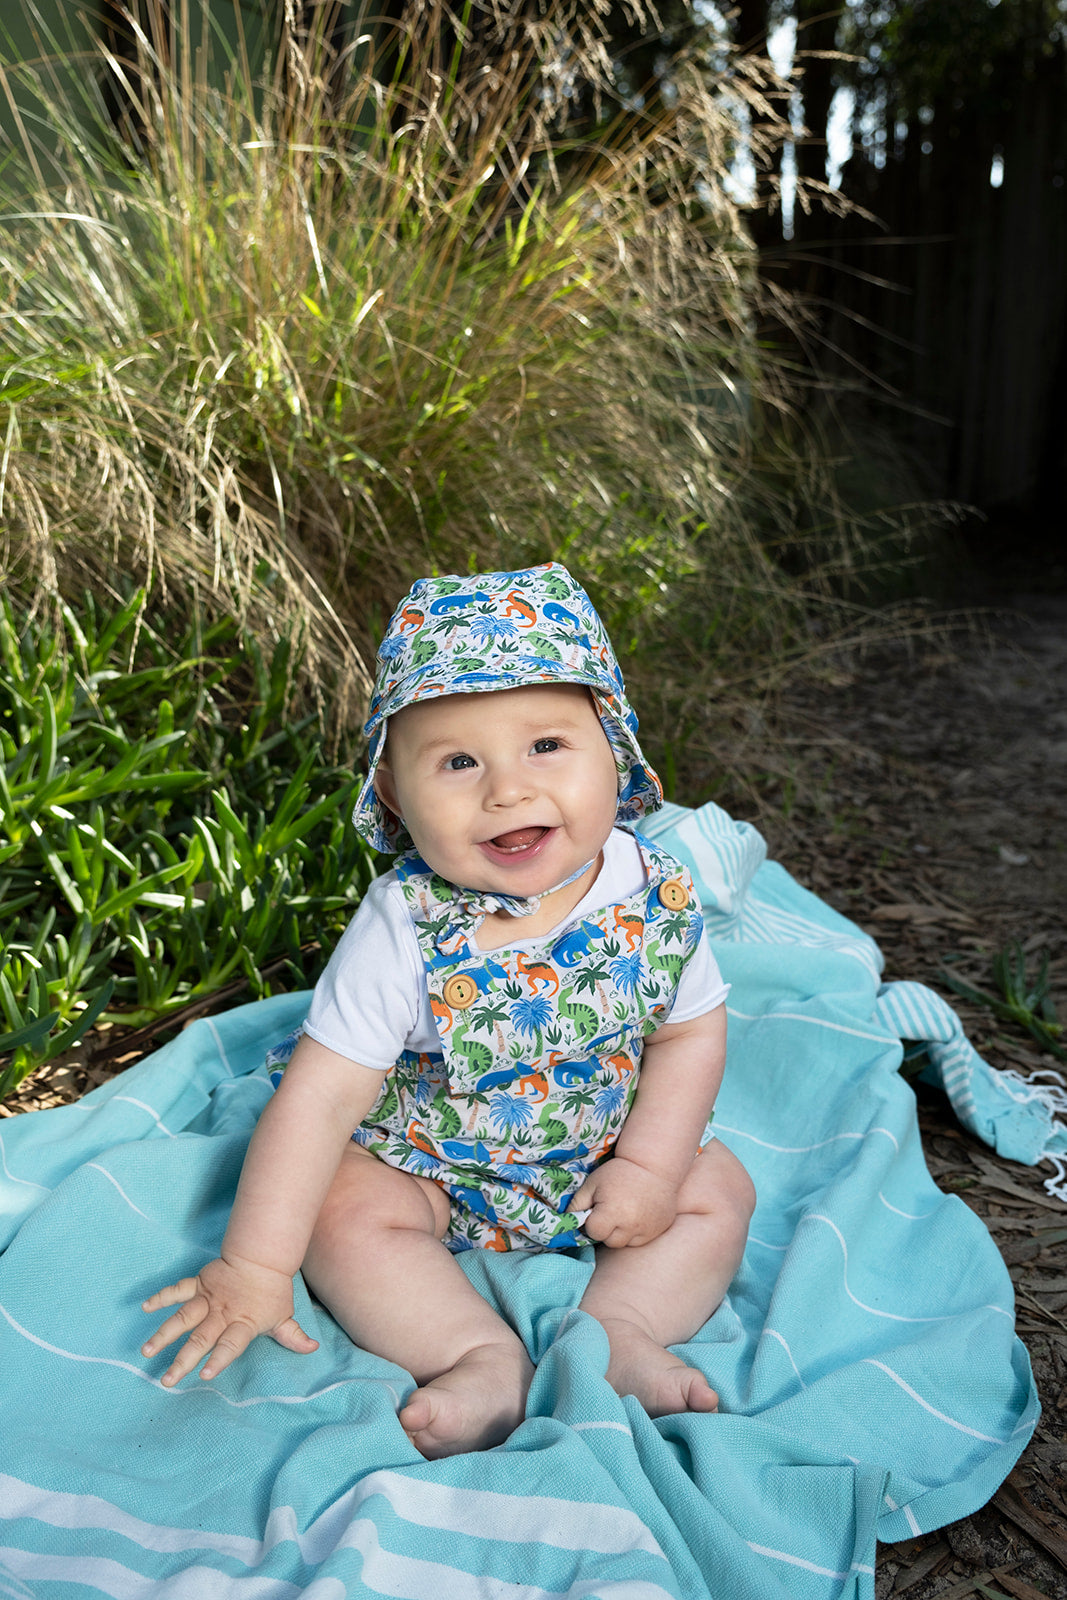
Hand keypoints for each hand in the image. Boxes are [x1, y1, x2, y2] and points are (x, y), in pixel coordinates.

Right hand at [141, 1253, 317, 1386]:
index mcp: (244, 1323)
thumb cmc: (273, 1291)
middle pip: (202, 1338)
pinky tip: (146, 1307)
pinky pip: (178, 1290)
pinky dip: (162, 1297)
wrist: (262, 1256)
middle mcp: (223, 1313)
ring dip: (165, 1333)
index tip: (204, 1375)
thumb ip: (292, 1336)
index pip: (231, 1344)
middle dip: (183, 1359)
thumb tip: (312, 1349)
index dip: (219, 1359)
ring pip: (184, 1317)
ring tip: (147, 1350)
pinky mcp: (199, 1284)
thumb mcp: (283, 1315)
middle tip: (166, 1380)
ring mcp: (208, 1298)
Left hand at [569, 1157, 679, 1247]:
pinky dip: (636, 1231)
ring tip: (624, 1212)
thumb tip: (567, 1222)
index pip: (594, 1231)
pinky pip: (641, 1239)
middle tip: (611, 1210)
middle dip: (606, 1229)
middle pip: (609, 1241)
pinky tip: (637, 1214)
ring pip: (625, 1242)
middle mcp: (631, 1225)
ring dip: (621, 1232)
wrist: (653, 1165)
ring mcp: (647, 1229)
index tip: (597, 1209)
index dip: (592, 1221)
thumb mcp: (593, 1183)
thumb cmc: (618, 1172)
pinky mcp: (659, 1230)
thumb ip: (577, 1204)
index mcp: (613, 1212)